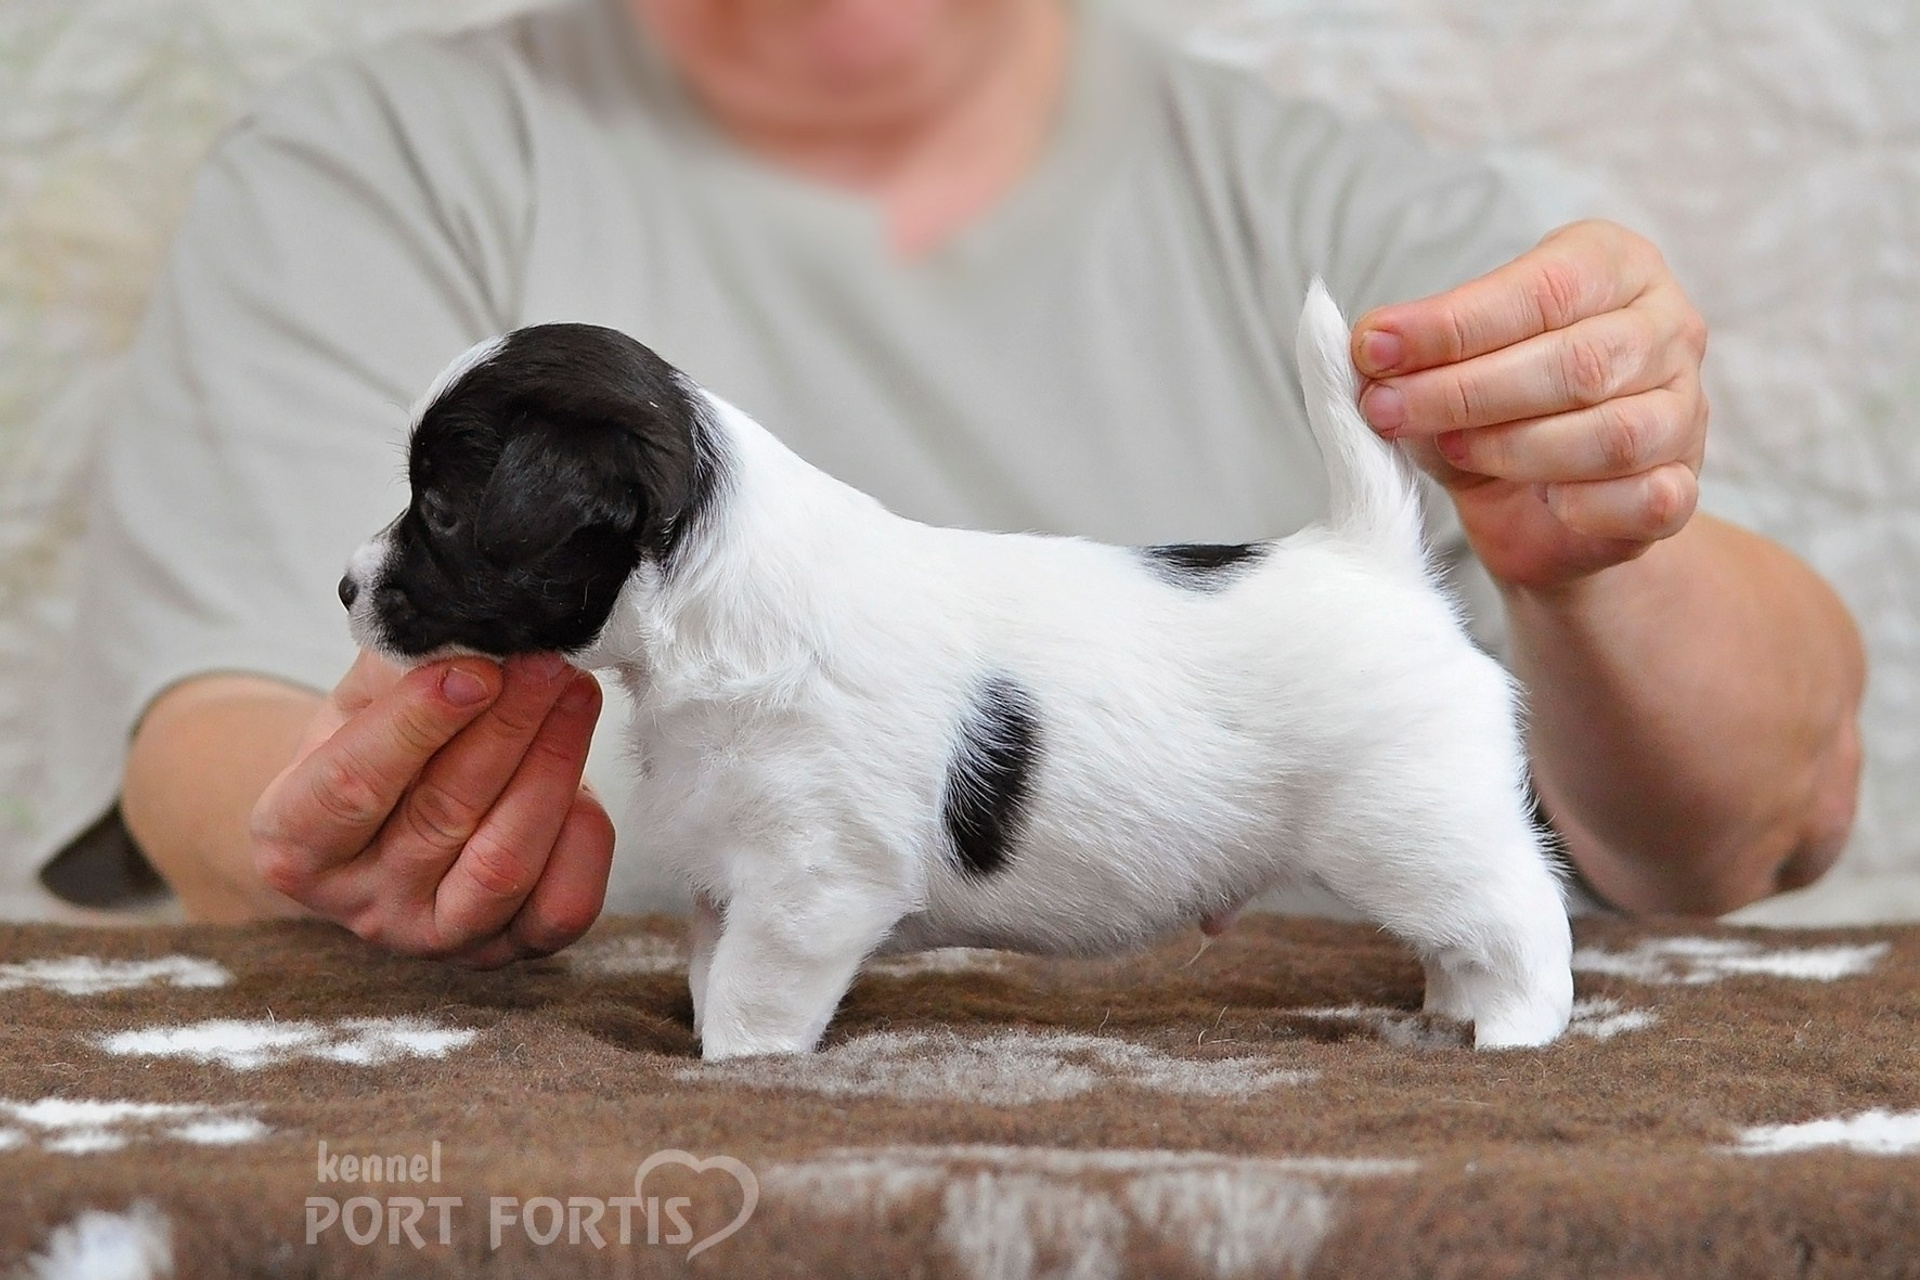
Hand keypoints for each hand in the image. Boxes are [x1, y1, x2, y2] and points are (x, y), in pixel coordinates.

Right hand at [250, 649, 613, 966]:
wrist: (396, 817)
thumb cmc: (376, 744)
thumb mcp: (363, 698)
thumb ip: (403, 665)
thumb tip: (477, 632)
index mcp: (294, 843)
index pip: (351, 786)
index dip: (417, 724)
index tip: (477, 668)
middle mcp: (362, 906)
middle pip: (440, 817)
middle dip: (506, 728)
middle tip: (547, 662)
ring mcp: (437, 938)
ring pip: (503, 863)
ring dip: (551, 768)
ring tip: (575, 693)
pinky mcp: (509, 950)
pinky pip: (560, 908)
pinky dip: (583, 843)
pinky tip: (587, 781)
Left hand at [1352, 220, 1709, 591]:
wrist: (1539, 510)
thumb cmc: (1492, 413)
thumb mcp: (1446, 371)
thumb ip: (1414, 357)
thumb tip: (1366, 352)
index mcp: (1612, 266)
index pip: (1540, 289)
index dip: (1451, 324)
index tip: (1372, 348)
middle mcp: (1667, 328)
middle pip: (1577, 362)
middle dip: (1466, 391)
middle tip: (1386, 410)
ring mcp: (1686, 410)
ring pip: (1613, 434)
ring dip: (1514, 448)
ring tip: (1448, 450)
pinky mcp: (1685, 487)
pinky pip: (1648, 498)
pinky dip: (1583, 506)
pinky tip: (1539, 501)